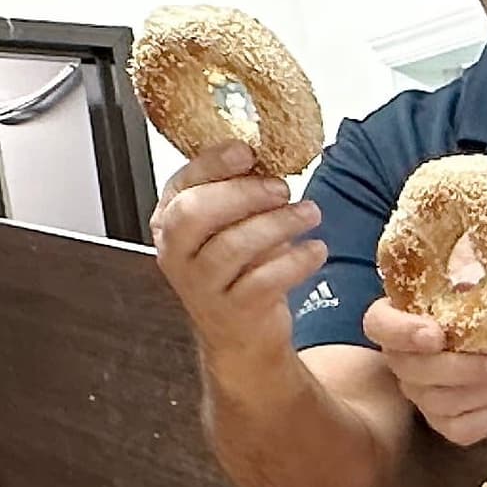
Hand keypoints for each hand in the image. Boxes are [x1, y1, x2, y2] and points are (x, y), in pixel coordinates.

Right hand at [149, 137, 324, 364]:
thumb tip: (268, 152)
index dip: (214, 164)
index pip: (182, 183)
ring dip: (278, 224)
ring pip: (231, 246)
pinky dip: (295, 261)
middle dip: (244, 194)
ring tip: (310, 213)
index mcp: (170, 220)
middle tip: (283, 188)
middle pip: (196, 213)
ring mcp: (201, 285)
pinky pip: (263, 281)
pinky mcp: (232, 311)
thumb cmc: (239, 268)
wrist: (242, 334)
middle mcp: (176, 252)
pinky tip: (316, 249)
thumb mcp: (232, 224)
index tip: (248, 151)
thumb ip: (239, 190)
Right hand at [361, 270, 486, 445]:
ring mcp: (422, 390)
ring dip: (482, 392)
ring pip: (437, 405)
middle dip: (460, 371)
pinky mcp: (447, 418)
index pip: (378, 324)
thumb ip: (469, 260)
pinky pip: (461, 431)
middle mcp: (402, 355)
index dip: (403, 332)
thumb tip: (477, 248)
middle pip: (410, 373)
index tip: (438, 333)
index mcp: (400, 312)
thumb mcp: (482, 265)